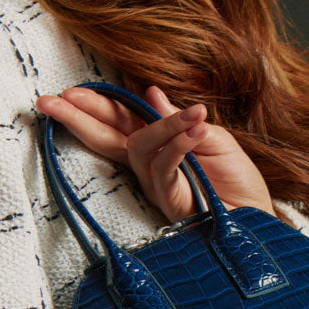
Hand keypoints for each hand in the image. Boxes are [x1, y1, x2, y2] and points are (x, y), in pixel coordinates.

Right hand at [34, 84, 276, 222]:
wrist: (257, 216)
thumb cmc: (236, 180)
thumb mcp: (212, 137)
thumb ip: (180, 119)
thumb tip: (150, 92)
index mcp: (157, 147)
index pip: (119, 122)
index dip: (95, 107)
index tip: (68, 92)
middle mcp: (149, 165)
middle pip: (107, 136)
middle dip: (79, 117)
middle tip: (51, 100)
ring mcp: (156, 183)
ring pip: (141, 145)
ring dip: (166, 124)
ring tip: (198, 113)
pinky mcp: (171, 197)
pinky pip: (166, 164)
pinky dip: (180, 141)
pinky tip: (198, 124)